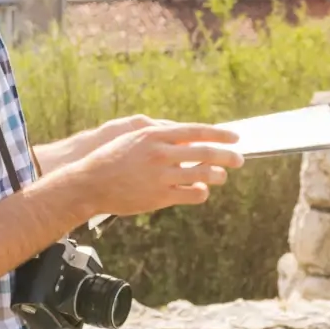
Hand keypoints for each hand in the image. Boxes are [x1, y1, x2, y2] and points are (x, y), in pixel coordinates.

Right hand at [68, 123, 244, 217]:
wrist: (90, 183)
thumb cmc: (112, 158)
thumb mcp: (135, 139)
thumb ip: (161, 136)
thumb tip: (187, 138)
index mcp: (155, 135)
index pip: (196, 131)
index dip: (219, 134)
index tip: (235, 137)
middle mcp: (161, 153)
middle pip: (205, 152)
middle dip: (227, 156)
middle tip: (239, 159)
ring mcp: (161, 175)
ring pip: (201, 174)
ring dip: (217, 175)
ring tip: (222, 176)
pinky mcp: (159, 196)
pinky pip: (190, 193)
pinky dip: (201, 192)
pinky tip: (201, 191)